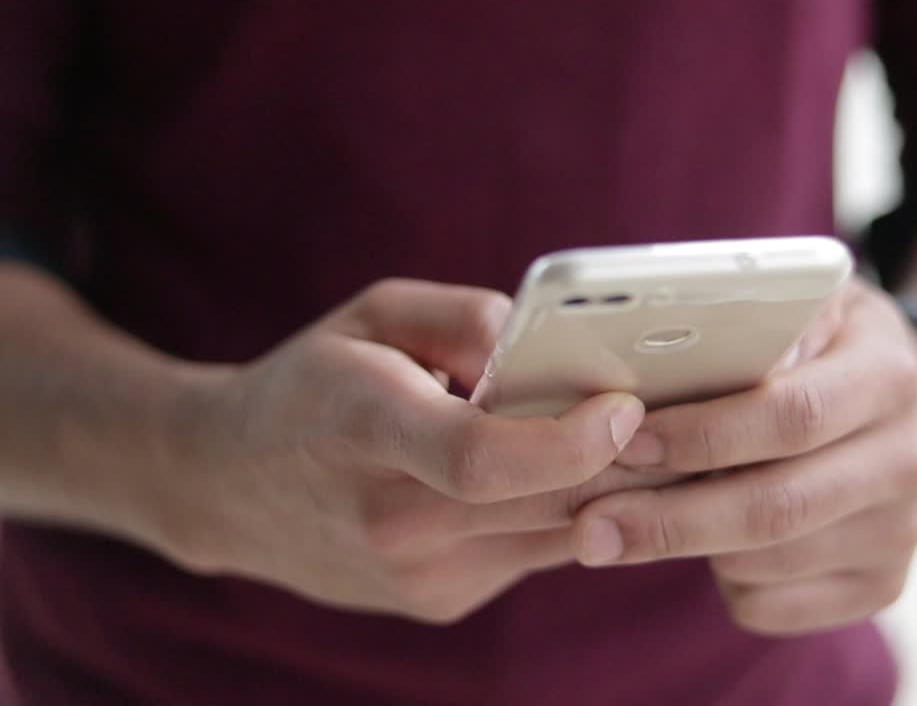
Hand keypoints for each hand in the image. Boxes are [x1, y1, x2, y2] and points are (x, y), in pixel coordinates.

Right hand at [156, 279, 675, 622]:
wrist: (224, 486)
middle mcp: (392, 521)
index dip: (569, 440)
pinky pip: (537, 551)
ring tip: (650, 433)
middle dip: (630, 460)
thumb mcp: (373, 314)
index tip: (626, 404)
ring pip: (559, 534)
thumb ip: (468, 319)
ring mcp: (418, 577)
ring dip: (615, 487)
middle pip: (547, 503)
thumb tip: (560, 349)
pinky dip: (571, 510)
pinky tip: (581, 470)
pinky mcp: (439, 602)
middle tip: (691, 409)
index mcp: (364, 430)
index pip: (481, 459)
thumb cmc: (310, 383)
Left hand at [570, 280, 916, 634]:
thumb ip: (751, 324)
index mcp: (888, 374)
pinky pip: (772, 604)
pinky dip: (721, 582)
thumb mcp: (804, 305)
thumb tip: (662, 355)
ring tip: (630, 520)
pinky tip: (708, 542)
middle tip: (591, 524)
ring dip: (686, 546)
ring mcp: (900, 531)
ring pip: (766, 563)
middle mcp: (908, 458)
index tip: (626, 440)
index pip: (791, 414)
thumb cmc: (823, 346)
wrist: (903, 407)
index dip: (702, 433)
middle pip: (777, 506)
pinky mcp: (881, 585)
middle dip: (671, 519)